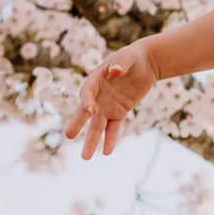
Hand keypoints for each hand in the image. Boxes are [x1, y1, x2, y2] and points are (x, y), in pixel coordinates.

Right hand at [65, 40, 161, 159]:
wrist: (145, 63)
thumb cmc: (132, 57)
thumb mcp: (127, 57)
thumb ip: (120, 63)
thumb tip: (115, 71)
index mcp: (95, 80)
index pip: (87, 92)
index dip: (87, 101)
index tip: (91, 110)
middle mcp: (98, 96)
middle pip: (85, 112)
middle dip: (77, 124)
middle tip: (68, 136)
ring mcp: (108, 106)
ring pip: (98, 126)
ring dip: (92, 141)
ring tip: (85, 157)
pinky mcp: (120, 112)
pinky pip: (114, 128)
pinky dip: (111, 139)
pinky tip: (106, 152)